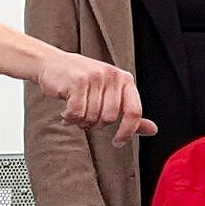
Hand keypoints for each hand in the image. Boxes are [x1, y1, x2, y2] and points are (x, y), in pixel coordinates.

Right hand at [35, 50, 152, 147]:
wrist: (52, 63)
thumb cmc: (82, 80)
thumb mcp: (109, 94)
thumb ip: (130, 113)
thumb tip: (153, 130)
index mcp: (124, 79)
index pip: (134, 111)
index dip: (127, 131)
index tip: (118, 142)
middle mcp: (112, 76)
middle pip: (110, 118)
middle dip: (96, 124)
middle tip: (86, 118)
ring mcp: (95, 77)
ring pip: (92, 117)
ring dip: (81, 122)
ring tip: (74, 114)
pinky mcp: (77, 81)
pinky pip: (77, 113)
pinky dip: (69, 118)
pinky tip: (65, 114)